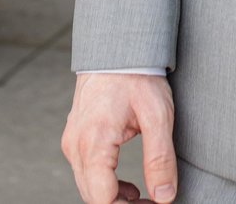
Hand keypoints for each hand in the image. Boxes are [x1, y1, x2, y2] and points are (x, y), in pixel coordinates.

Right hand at [62, 72, 177, 203]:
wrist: (117, 47)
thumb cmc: (138, 76)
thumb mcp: (158, 116)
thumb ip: (160, 159)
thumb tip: (164, 197)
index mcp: (94, 141)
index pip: (101, 198)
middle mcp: (76, 144)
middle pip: (92, 197)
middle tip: (152, 203)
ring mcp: (72, 142)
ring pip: (87, 187)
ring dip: (113, 199)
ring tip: (143, 197)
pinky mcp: (75, 138)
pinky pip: (86, 173)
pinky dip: (105, 185)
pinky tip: (128, 186)